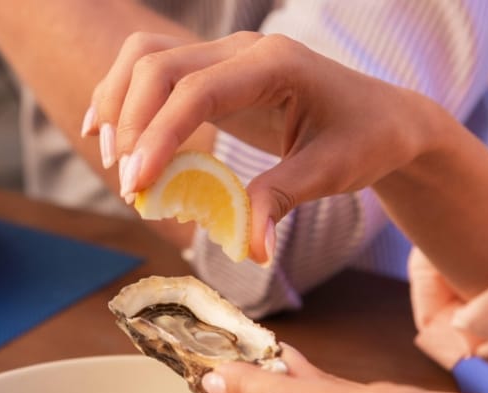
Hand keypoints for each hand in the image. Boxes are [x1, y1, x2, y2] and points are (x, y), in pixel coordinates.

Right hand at [85, 31, 435, 262]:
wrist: (382, 117)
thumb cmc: (364, 140)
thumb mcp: (332, 173)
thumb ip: (282, 200)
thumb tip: (250, 248)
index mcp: (276, 64)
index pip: (198, 90)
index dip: (159, 135)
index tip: (137, 183)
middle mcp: (243, 49)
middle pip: (159, 66)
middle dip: (132, 125)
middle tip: (130, 187)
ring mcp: (224, 55)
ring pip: (145, 57)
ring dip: (118, 104)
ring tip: (111, 160)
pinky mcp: (212, 72)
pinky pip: (153, 68)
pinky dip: (123, 96)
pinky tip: (105, 133)